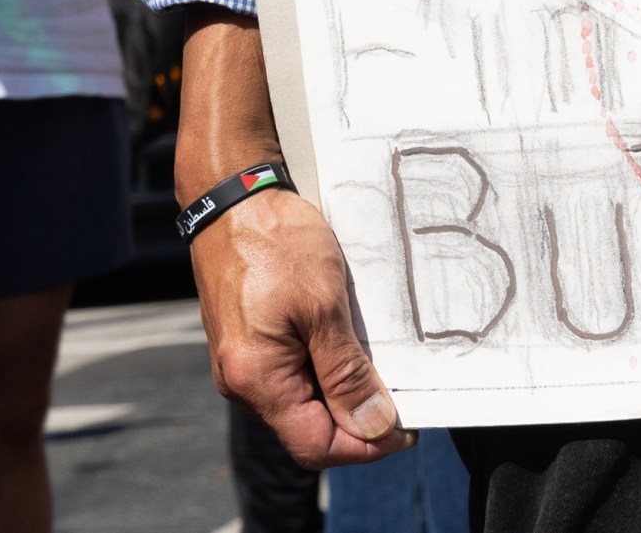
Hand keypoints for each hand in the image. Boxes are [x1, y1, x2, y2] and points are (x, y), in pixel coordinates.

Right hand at [196, 187, 409, 468]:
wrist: (232, 196)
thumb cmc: (274, 241)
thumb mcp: (323, 305)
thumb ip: (346, 372)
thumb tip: (374, 427)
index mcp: (256, 379)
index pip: (316, 445)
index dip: (366, 445)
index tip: (407, 428)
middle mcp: (242, 382)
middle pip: (310, 429)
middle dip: (358, 418)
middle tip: (401, 391)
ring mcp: (242, 364)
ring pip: (302, 403)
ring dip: (342, 391)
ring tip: (377, 361)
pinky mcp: (247, 345)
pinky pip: (291, 375)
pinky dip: (324, 368)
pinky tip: (347, 344)